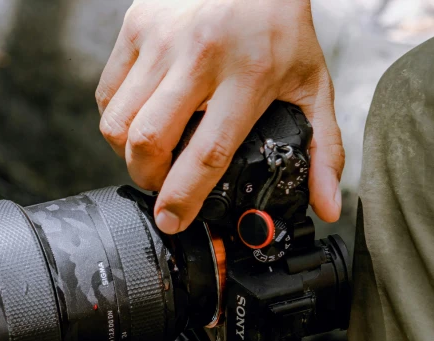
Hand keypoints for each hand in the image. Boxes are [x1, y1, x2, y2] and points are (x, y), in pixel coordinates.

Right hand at [96, 0, 344, 233]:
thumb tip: (327, 206)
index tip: (173, 220)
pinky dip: (117, 121)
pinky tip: (141, 121)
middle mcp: (200, 56)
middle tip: (163, 186)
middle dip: (149, 179)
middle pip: (148, 141)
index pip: (207, 152)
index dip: (184, 196)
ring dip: (128, 154)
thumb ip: (324, 150)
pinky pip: (106, 94)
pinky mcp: (136, 27)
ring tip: (151, 156)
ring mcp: (161, 39)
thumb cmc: (281, 29)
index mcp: (248, 75)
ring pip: (118, 122)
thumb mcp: (312, 85)